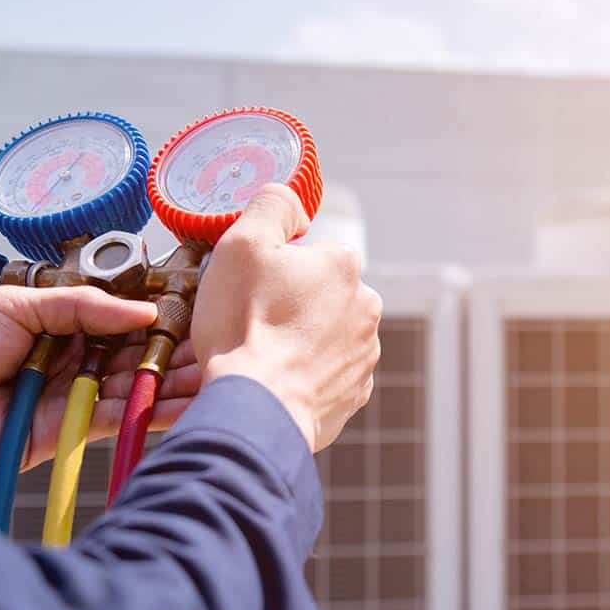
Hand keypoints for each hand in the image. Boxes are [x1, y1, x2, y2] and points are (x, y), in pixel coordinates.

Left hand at [0, 286, 201, 473]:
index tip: (201, 317)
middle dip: (181, 357)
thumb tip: (143, 312)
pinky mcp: (68, 434)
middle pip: (140, 359)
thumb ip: (82, 308)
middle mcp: (76, 363)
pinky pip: (117, 420)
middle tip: (224, 351)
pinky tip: (184, 406)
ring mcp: (74, 399)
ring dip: (177, 387)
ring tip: (219, 380)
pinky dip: (151, 414)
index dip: (163, 322)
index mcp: (64, 327)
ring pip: (137, 391)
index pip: (126, 323)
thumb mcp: (18, 306)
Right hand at [192, 183, 381, 451]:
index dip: (269, 271)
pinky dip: (300, 377)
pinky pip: (323, 376)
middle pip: (315, 296)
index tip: (247, 291)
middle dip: (285, 307)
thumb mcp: (243, 244)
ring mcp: (364, 355)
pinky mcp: (353, 395)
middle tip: (247, 325)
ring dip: (294, 342)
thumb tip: (292, 200)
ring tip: (257, 357)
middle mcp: (366, 307)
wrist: (257, 408)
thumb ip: (272, 206)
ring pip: (321, 336)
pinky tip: (273, 381)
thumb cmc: (246, 326)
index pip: (305, 255)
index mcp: (344, 266)